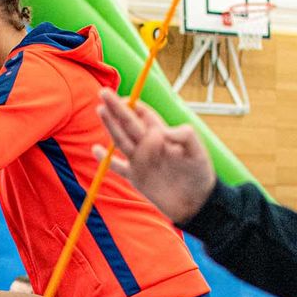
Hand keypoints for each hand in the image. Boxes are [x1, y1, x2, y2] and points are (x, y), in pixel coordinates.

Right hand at [94, 89, 216, 223]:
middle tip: (103, 93)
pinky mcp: (135, 177)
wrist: (195, 203)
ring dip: (110, 125)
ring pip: (120, 140)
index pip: (144, 115)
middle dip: (116, 108)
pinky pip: (117, 167)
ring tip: (100, 110)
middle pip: (128, 123)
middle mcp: (148, 145)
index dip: (134, 105)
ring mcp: (139, 161)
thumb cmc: (199, 175)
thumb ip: (184, 136)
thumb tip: (160, 131)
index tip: (126, 99)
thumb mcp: (198, 152)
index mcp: (162, 135)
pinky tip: (96, 150)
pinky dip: (105, 160)